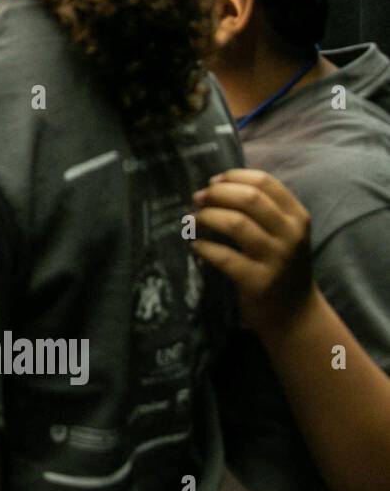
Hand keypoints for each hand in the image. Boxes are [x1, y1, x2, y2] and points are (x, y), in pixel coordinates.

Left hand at [191, 168, 315, 331]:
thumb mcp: (282, 233)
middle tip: (197, 199)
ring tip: (193, 221)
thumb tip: (214, 185)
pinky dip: (204, 248)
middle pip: (249, 198)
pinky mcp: (259, 282)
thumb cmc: (280, 265)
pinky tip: (196, 246)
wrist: (295, 313)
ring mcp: (276, 259)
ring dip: (207, 217)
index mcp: (297, 216)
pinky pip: (224, 257)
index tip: (213, 182)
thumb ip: (261, 209)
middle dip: (216, 194)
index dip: (233, 177)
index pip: (265, 181)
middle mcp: (291, 234)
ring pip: (235, 223)